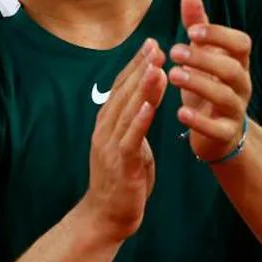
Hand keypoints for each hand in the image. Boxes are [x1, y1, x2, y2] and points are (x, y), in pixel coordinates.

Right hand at [82, 38, 166, 241]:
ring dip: (142, 88)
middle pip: (123, 92)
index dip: (136, 65)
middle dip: (140, 68)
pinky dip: (139, 119)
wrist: (106, 217)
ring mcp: (110, 145)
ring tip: (156, 67)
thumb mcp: (130, 146)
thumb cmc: (122, 181)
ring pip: (127, 110)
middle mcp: (105, 129)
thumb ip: (135, 124)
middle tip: (156, 46)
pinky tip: (150, 105)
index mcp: (107, 123)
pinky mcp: (120, 163)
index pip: (122, 87)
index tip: (151, 45)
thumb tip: (146, 103)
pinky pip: (130, 138)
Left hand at [169, 0, 252, 162]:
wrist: (217, 133)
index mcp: (237, 63)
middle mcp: (241, 85)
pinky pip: (218, 128)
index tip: (192, 31)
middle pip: (232, 69)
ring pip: (225, 97)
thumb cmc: (208, 86)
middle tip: (174, 52)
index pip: (241, 43)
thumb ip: (197, 26)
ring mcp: (236, 111)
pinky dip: (200, 121)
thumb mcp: (202, 55)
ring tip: (172, 75)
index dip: (220, 35)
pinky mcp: (226, 134)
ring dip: (199, 84)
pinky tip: (180, 112)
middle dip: (204, 59)